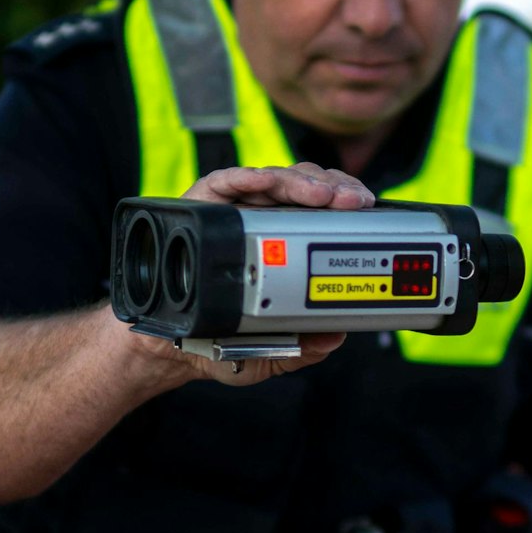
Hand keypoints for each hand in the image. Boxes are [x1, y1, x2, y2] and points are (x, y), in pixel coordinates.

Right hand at [130, 163, 375, 387]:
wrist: (166, 346)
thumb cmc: (218, 341)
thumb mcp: (268, 354)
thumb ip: (302, 351)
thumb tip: (333, 338)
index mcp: (283, 247)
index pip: (322, 211)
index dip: (345, 203)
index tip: (365, 207)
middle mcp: (260, 224)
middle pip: (304, 188)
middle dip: (333, 188)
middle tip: (351, 198)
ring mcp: (231, 213)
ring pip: (272, 181)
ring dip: (299, 181)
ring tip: (320, 193)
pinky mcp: (200, 208)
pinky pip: (223, 184)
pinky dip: (245, 178)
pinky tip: (264, 180)